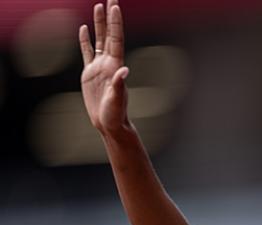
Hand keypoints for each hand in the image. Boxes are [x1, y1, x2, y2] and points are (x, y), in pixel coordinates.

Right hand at [79, 0, 128, 135]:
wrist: (108, 123)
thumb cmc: (115, 113)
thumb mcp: (117, 98)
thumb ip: (119, 84)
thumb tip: (124, 70)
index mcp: (116, 66)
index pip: (116, 39)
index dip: (115, 23)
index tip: (115, 6)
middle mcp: (109, 63)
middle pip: (109, 34)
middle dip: (109, 16)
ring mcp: (99, 67)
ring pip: (98, 39)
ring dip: (98, 23)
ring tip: (98, 6)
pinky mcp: (90, 73)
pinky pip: (87, 52)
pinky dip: (85, 40)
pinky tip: (84, 28)